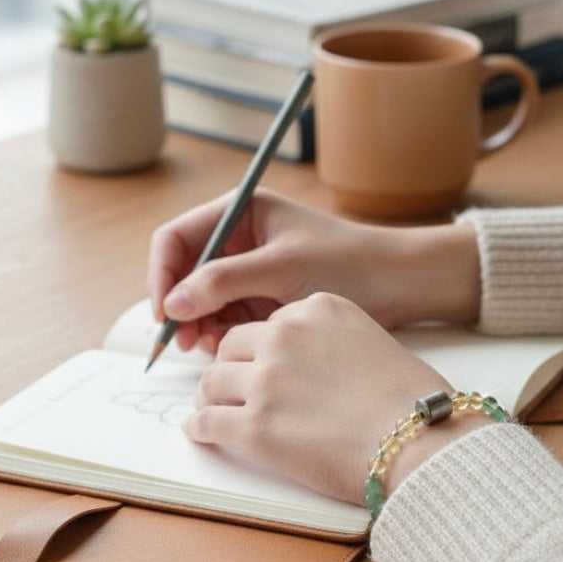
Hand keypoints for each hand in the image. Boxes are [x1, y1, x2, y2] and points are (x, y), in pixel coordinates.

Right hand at [147, 189, 479, 353]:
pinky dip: (222, 333)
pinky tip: (228, 349)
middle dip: (181, 306)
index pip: (177, 238)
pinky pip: (227, 317)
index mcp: (242, 212)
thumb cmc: (347, 262)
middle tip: (186, 342)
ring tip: (211, 349)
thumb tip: (173, 304)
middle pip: (184, 272)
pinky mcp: (264, 298)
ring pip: (202, 300)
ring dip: (200, 324)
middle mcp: (241, 238)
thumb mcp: (282, 267)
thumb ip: (223, 281)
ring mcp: (251, 270)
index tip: (165, 312)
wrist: (400, 284)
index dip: (162, 274)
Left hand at [183, 293, 486, 503]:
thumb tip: (308, 371)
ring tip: (213, 409)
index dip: (262, 348)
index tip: (261, 363)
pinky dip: (201, 428)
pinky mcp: (255, 426)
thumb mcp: (372, 342)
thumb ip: (331, 343)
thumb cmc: (412, 398)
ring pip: (213, 381)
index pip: (270, 322)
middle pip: (233, 346)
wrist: (421, 439)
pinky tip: (202, 432)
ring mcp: (267, 380)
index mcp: (318, 308)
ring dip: (211, 396)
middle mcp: (286, 334)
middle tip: (230, 386)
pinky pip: (207, 421)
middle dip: (231, 367)